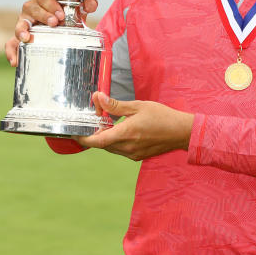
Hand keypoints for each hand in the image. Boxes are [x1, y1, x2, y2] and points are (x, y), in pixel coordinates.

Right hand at [4, 0, 97, 65]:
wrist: (65, 24)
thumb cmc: (69, 13)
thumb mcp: (78, 8)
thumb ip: (86, 4)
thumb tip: (91, 4)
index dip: (51, 4)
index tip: (61, 14)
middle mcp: (32, 8)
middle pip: (31, 7)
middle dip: (42, 15)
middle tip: (54, 23)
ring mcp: (25, 22)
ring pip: (20, 23)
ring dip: (22, 30)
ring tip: (27, 38)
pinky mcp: (21, 36)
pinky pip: (11, 43)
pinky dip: (11, 51)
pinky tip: (14, 61)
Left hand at [74, 92, 193, 160]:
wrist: (182, 132)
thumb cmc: (162, 116)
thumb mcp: (138, 106)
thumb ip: (115, 105)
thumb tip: (97, 98)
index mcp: (126, 133)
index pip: (97, 141)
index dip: (82, 139)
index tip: (73, 133)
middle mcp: (128, 147)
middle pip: (102, 144)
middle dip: (95, 133)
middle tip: (95, 119)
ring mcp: (133, 154)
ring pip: (110, 148)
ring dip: (106, 137)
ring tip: (109, 123)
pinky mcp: (137, 156)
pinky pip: (120, 150)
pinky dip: (116, 141)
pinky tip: (122, 130)